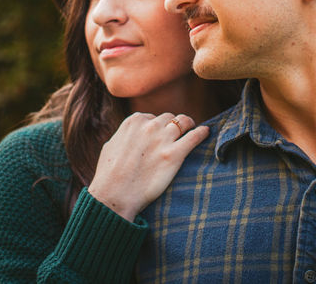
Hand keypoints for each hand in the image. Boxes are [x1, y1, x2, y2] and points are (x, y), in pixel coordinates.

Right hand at [86, 112, 208, 221]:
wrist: (113, 197)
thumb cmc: (109, 176)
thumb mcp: (111, 146)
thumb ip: (124, 136)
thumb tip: (131, 134)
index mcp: (133, 122)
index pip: (152, 117)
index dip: (158, 127)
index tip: (161, 136)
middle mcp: (148, 126)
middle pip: (169, 118)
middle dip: (173, 126)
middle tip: (177, 136)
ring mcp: (162, 139)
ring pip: (184, 122)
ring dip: (189, 126)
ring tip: (193, 131)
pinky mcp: (174, 155)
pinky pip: (195, 136)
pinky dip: (202, 133)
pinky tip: (206, 133)